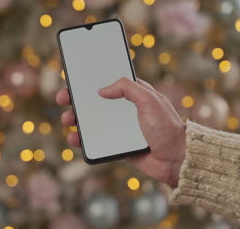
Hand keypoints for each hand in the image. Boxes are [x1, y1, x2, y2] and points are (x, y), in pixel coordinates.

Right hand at [56, 77, 185, 185]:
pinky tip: (75, 139)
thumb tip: (102, 90)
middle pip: (94, 102)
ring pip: (91, 122)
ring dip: (76, 119)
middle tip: (63, 99)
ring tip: (67, 120)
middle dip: (76, 100)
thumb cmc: (167, 127)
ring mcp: (119, 128)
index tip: (73, 80)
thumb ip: (128, 88)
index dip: (89, 81)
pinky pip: (95, 141)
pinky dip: (82, 140)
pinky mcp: (116, 145)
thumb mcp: (150, 100)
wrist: (176, 159)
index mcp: (134, 95)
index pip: (108, 83)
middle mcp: (124, 110)